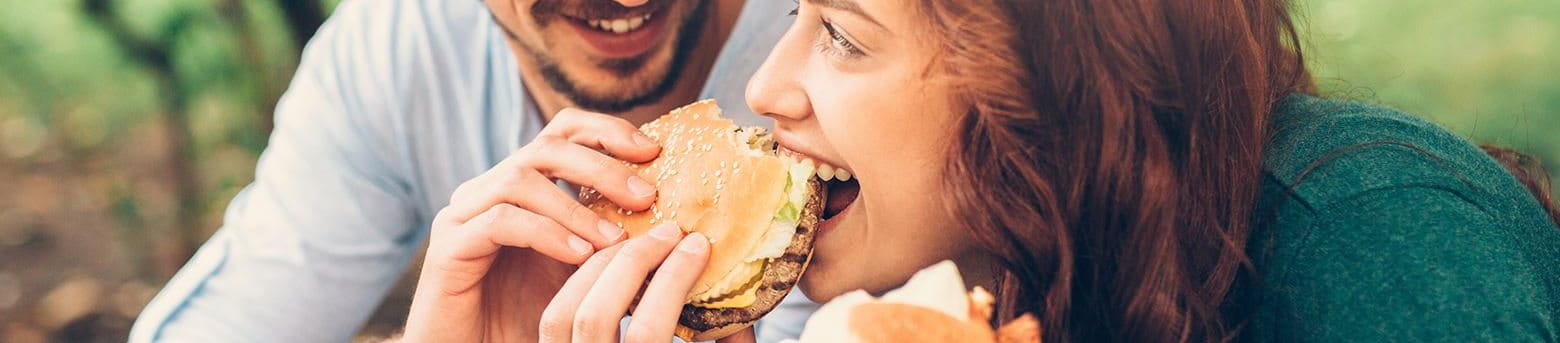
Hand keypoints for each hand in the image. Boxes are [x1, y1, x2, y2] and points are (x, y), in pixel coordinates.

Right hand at [402, 108, 661, 341]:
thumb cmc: (534, 316)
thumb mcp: (584, 270)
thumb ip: (613, 237)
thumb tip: (673, 218)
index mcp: (524, 186)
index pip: (564, 132)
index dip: (607, 131)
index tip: (653, 151)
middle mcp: (490, 190)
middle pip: (546, 147)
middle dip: (602, 166)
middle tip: (646, 196)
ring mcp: (464, 214)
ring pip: (521, 179)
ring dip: (576, 207)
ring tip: (615, 240)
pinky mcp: (448, 247)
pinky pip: (500, 222)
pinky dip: (546, 234)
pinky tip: (580, 257)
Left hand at [538, 223, 753, 342]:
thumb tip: (741, 314)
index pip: (647, 333)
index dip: (673, 282)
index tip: (698, 245)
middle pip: (596, 314)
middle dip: (634, 262)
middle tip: (669, 233)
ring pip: (562, 313)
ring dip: (599, 267)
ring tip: (636, 243)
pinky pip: (553, 320)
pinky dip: (578, 284)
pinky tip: (608, 266)